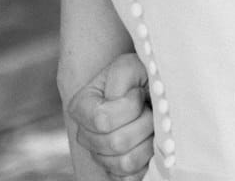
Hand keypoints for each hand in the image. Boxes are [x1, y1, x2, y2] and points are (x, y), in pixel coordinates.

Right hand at [67, 53, 154, 180]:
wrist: (149, 91)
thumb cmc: (139, 77)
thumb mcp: (131, 65)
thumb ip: (123, 75)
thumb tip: (124, 99)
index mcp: (81, 107)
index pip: (103, 120)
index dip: (129, 107)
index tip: (138, 93)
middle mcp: (85, 135)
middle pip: (116, 143)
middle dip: (144, 123)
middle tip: (150, 109)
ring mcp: (99, 155)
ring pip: (125, 163)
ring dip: (148, 142)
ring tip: (152, 126)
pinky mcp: (115, 171)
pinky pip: (130, 178)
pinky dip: (146, 163)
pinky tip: (150, 145)